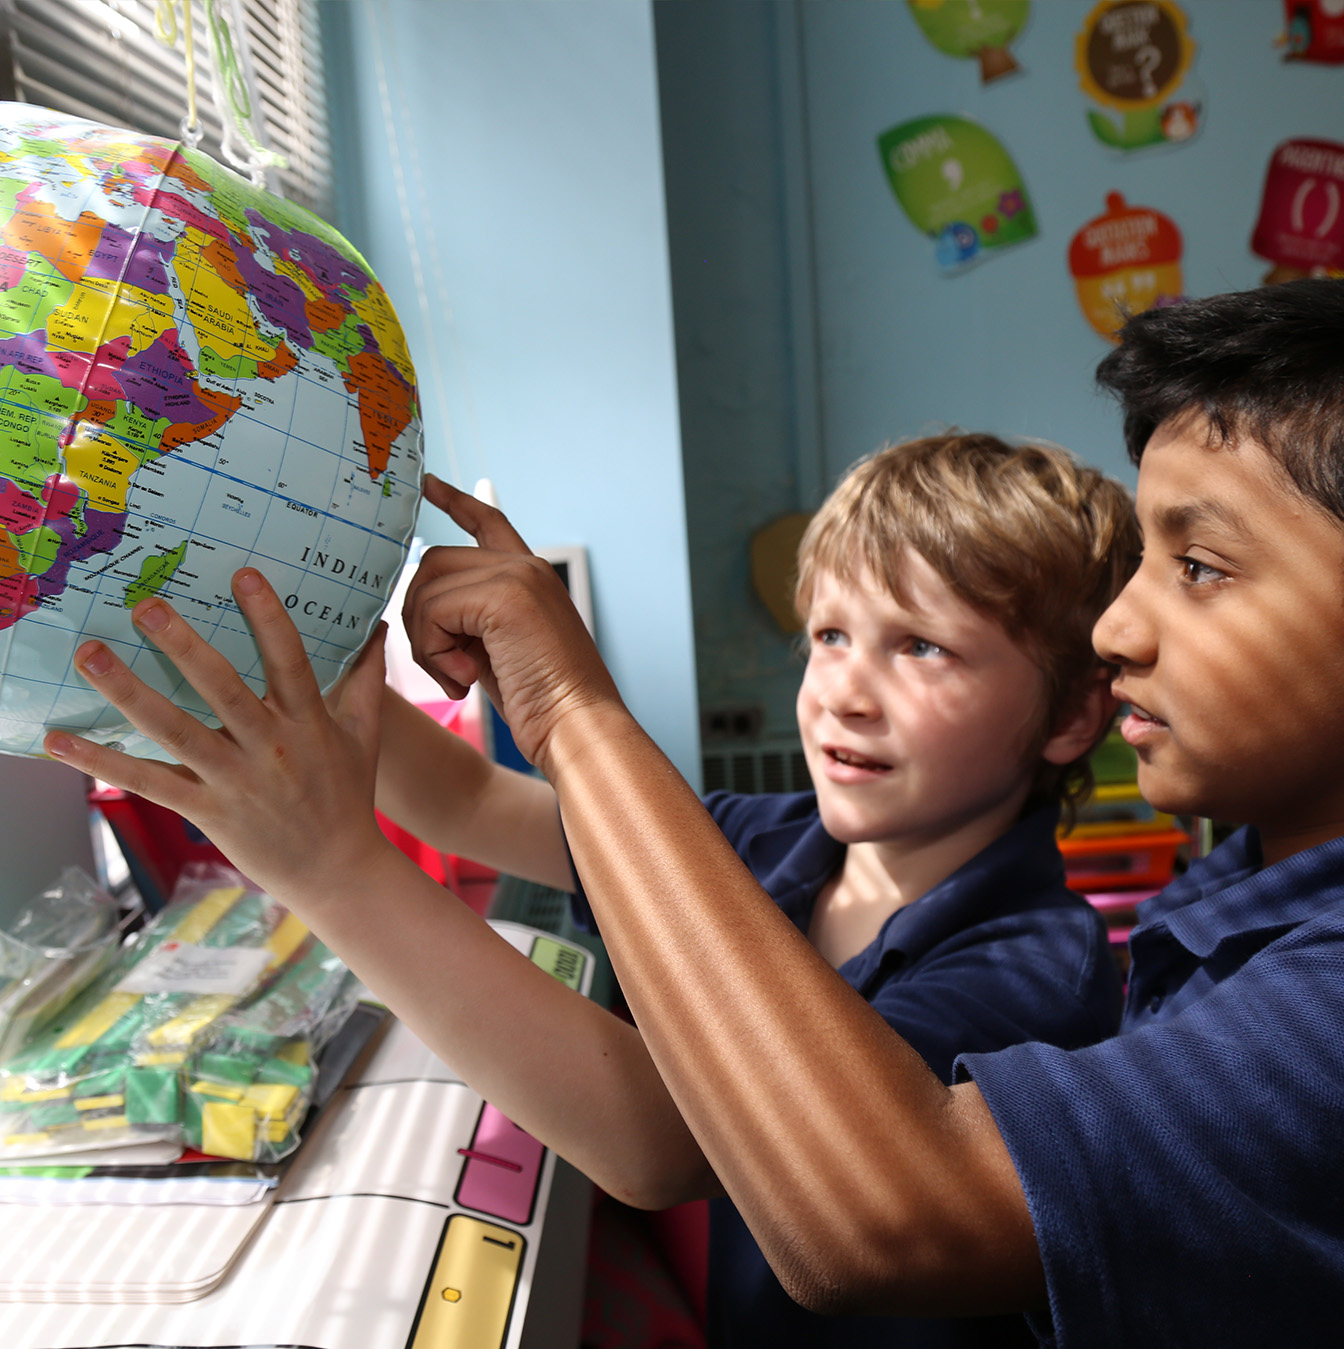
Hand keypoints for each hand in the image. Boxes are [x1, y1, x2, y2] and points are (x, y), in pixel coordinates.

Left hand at [42, 569, 393, 899]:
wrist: (339, 870)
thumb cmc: (349, 797)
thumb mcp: (366, 736)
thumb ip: (366, 680)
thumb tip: (378, 625)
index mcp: (309, 723)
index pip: (289, 661)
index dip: (268, 617)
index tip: (243, 575)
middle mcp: (271, 748)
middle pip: (222, 689)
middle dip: (182, 646)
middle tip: (144, 606)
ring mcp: (236, 781)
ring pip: (176, 732)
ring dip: (130, 694)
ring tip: (92, 657)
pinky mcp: (208, 811)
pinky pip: (149, 783)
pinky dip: (103, 764)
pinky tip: (62, 741)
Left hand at [403, 475, 622, 772]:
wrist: (579, 728)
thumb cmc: (545, 706)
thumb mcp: (501, 652)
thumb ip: (471, 620)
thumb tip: (421, 607)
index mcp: (531, 577)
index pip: (489, 521)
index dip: (454, 502)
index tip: (428, 484)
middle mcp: (526, 567)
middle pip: (434, 562)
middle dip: (420, 618)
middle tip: (445, 667)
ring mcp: (518, 576)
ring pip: (427, 586)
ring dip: (426, 640)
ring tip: (458, 677)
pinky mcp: (506, 596)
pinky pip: (434, 610)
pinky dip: (435, 651)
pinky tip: (465, 678)